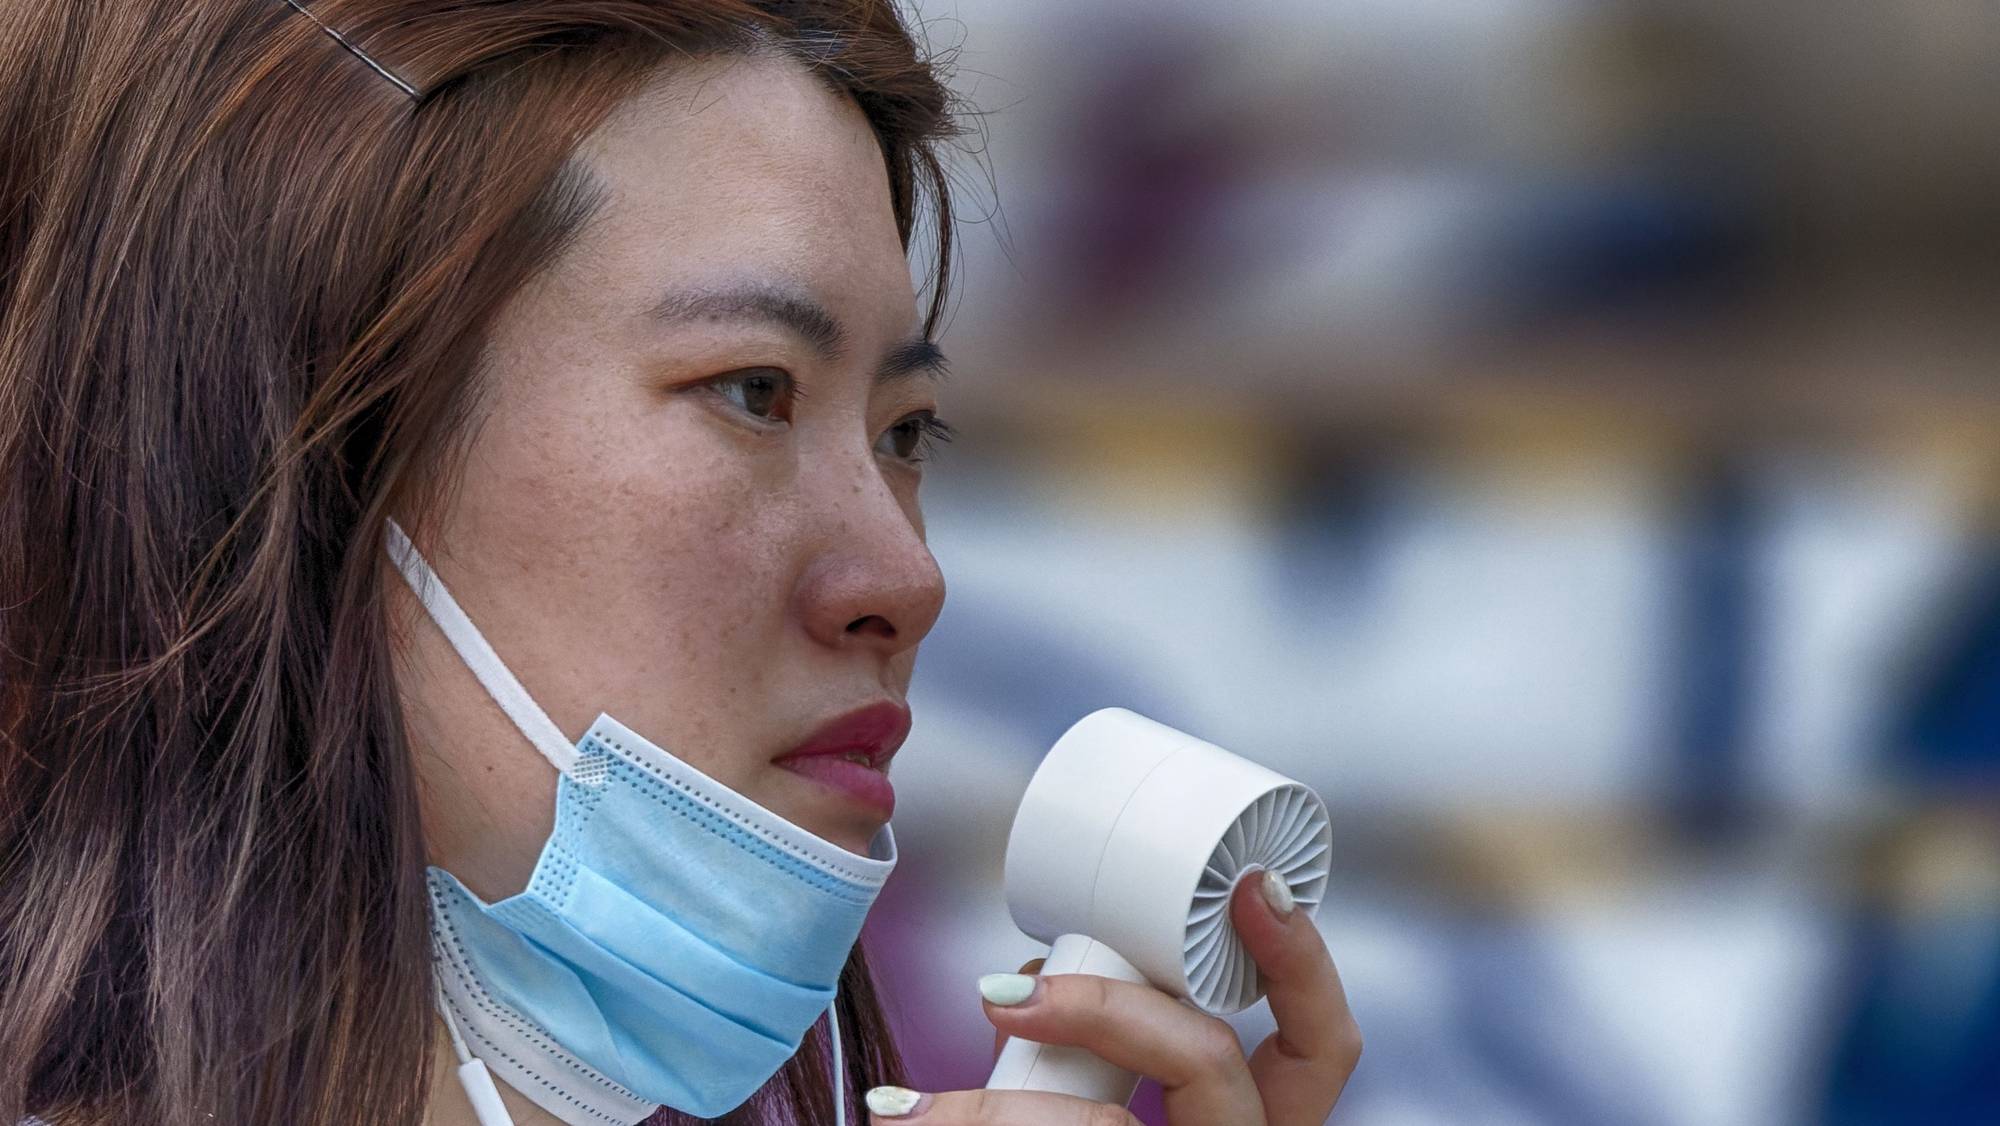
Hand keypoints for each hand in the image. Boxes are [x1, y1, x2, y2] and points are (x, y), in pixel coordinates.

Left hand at [865, 870, 1360, 1123]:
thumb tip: (1016, 986)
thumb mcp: (1118, 1103)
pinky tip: (915, 1122)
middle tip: (1008, 994)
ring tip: (914, 1109)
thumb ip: (1106, 1050)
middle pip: (1212, 1063)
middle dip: (1110, 1010)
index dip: (1300, 963)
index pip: (1320, 1047)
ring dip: (1004, 1109)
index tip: (1253, 891)